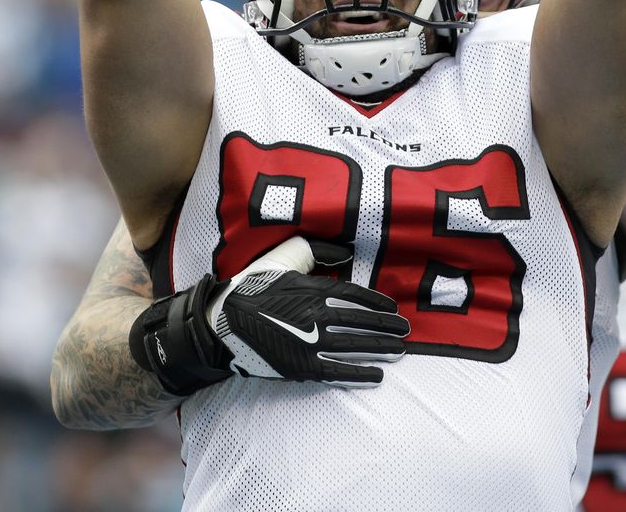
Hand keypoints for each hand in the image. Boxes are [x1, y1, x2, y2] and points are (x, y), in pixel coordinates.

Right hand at [129, 237, 409, 393]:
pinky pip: (338, 370)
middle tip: (405, 331)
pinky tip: (377, 375)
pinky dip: (359, 373)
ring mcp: (310, 343)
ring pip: (355, 345)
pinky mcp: (301, 366)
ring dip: (380, 348)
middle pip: (361, 321)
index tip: (393, 308)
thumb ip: (314, 250)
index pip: (356, 295)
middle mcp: (317, 315)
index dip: (377, 303)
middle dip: (386, 327)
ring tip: (400, 350)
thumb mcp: (282, 257)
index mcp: (313, 288)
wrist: (220, 323)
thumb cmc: (252, 286)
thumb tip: (346, 252)